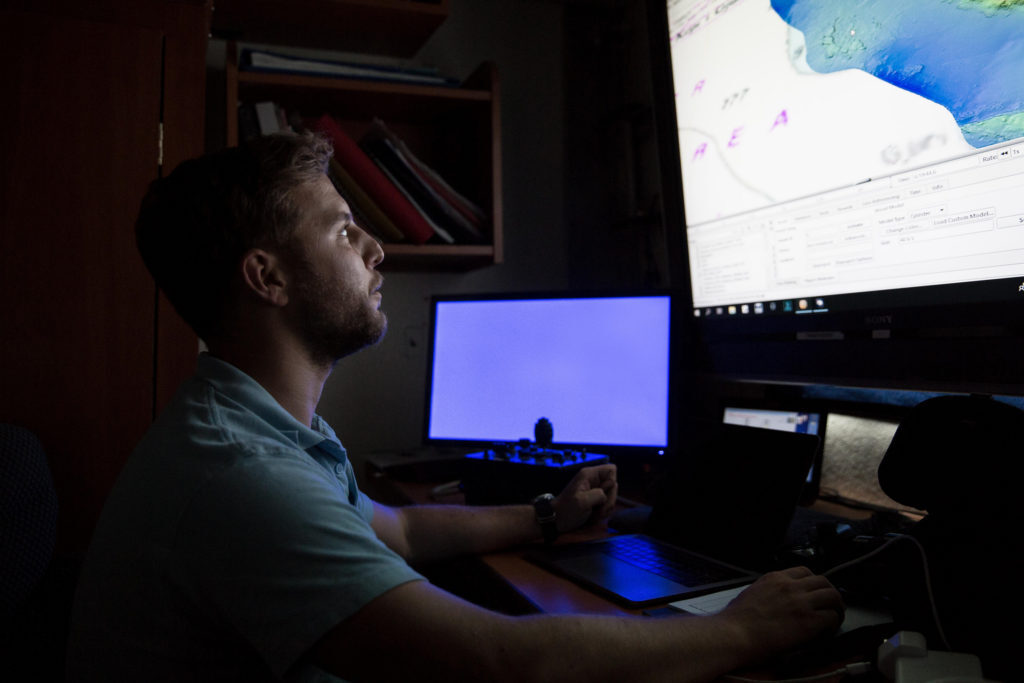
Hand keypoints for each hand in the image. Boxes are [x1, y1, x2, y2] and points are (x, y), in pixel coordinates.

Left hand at [553, 464, 617, 532]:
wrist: (556, 520)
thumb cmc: (566, 510)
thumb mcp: (582, 501)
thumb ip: (598, 494)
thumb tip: (606, 494)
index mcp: (589, 475)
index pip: (612, 469)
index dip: (611, 482)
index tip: (602, 494)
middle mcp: (593, 480)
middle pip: (614, 486)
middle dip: (609, 500)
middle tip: (598, 510)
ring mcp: (595, 491)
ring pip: (611, 497)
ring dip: (605, 509)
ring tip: (593, 514)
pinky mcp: (595, 500)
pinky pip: (607, 505)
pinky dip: (602, 513)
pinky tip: (593, 516)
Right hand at [718, 566, 843, 659]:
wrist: (733, 634)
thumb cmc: (735, 620)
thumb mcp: (751, 593)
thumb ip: (768, 591)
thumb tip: (775, 601)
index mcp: (775, 578)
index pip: (804, 571)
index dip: (813, 583)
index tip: (814, 593)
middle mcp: (790, 586)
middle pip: (823, 581)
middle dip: (830, 593)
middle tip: (830, 605)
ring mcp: (801, 602)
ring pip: (833, 596)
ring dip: (837, 607)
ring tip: (834, 618)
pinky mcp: (808, 621)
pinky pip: (832, 617)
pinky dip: (833, 624)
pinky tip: (827, 631)